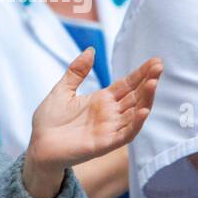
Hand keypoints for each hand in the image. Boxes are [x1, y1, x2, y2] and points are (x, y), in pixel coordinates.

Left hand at [23, 50, 163, 197]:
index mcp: (102, 100)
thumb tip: (91, 50)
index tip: (155, 61)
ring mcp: (109, 129)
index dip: (141, 73)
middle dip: (148, 81)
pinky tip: (143, 111)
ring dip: (145, 99)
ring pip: (134, 113)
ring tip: (153, 83)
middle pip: (135, 96)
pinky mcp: (104, 144)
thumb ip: (77, 71)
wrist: (38, 147)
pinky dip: (135, 124)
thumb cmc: (48, 122)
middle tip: (159, 67)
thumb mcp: (62, 90)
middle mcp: (110, 114)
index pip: (127, 84)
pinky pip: (125, 134)